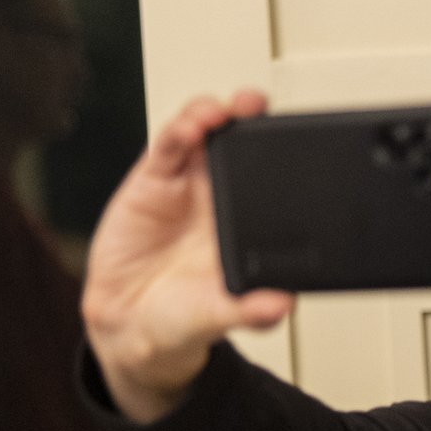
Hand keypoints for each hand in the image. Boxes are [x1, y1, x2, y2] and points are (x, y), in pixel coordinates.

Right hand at [83, 90, 294, 423]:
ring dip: (212, 115)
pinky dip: (178, 131)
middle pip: (241, 143)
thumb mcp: (219, 316)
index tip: (301, 139)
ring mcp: (188, 185)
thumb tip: (283, 304)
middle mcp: (223, 197)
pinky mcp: (153, 182)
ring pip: (204, 135)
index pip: (274, 177)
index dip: (286, 152)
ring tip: (221, 112)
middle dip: (250, 117)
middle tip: (256, 106)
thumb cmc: (182, 316)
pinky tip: (189, 126)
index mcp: (251, 223)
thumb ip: (249, 311)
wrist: (129, 324)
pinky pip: (167, 148)